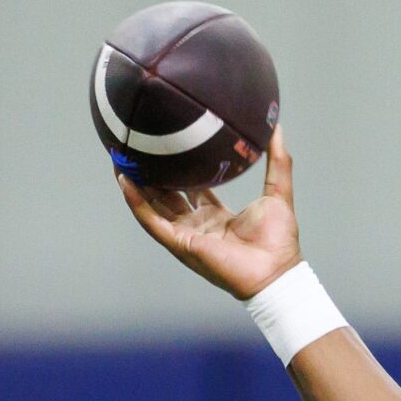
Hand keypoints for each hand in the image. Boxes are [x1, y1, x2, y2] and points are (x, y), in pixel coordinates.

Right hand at [117, 130, 301, 300]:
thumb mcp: (277, 192)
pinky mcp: (180, 243)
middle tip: (139, 148)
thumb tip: (277, 129)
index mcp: (217, 216)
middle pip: (167, 196)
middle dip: (152, 174)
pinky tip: (124, 182)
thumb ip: (278, 161)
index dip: (180, 170)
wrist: (276, 270)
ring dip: (136, 185)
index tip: (170, 147)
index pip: (191, 190)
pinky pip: (152, 222)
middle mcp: (198, 226)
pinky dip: (137, 203)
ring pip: (153, 207)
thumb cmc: (278, 240)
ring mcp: (187, 235)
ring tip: (121, 159)